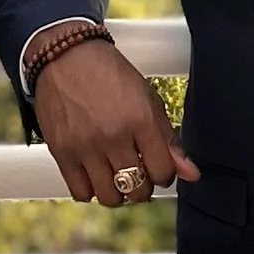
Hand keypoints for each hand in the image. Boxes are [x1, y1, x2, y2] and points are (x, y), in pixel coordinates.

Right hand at [30, 37, 199, 206]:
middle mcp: (113, 136)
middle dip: (142, 187)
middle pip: (138, 190)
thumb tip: (191, 174)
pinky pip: (81, 192)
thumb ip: (169, 139)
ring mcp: (85, 146)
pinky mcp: (61, 152)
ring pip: (110, 197)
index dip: (164, 174)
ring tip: (115, 177)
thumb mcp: (147, 99)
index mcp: (140, 120)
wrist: (65, 56)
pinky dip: (90, 190)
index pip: (163, 172)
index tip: (157, 167)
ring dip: (117, 193)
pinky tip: (94, 175)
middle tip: (137, 173)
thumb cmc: (109, 74)